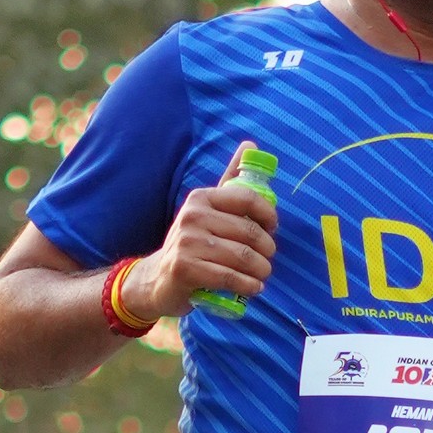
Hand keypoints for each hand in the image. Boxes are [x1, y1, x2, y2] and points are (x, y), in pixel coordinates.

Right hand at [121, 146, 277, 321]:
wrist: (158, 278)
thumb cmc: (192, 242)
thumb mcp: (208, 209)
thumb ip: (230, 180)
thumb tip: (251, 144)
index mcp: (201, 198)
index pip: (247, 198)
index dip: (268, 215)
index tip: (273, 230)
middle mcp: (192, 217)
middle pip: (249, 232)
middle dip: (267, 249)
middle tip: (269, 259)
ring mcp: (187, 243)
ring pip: (242, 257)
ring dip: (261, 270)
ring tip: (263, 275)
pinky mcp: (186, 269)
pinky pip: (229, 277)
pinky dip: (248, 285)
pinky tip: (254, 288)